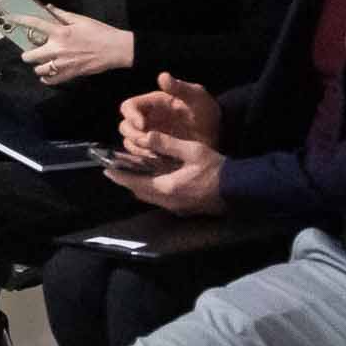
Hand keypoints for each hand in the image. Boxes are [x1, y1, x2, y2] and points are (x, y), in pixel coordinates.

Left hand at [24, 8, 133, 85]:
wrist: (116, 49)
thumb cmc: (100, 32)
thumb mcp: (80, 19)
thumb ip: (61, 14)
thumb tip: (48, 8)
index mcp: (61, 32)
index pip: (35, 24)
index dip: (20, 20)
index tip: (10, 19)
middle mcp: (58, 49)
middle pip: (30, 55)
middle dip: (28, 53)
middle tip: (32, 50)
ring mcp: (63, 63)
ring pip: (38, 69)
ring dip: (38, 65)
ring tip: (43, 61)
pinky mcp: (70, 74)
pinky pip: (50, 79)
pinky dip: (46, 77)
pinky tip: (48, 72)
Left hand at [109, 133, 223, 214]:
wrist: (240, 189)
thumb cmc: (217, 168)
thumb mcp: (192, 151)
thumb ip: (167, 144)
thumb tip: (146, 136)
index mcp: (167, 187)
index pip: (135, 183)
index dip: (120, 176)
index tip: (106, 170)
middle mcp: (168, 201)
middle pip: (140, 193)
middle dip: (127, 182)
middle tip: (117, 171)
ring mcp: (177, 208)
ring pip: (150, 198)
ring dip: (140, 187)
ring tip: (132, 174)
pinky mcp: (185, 209)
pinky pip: (161, 201)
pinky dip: (153, 191)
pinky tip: (155, 181)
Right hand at [121, 73, 221, 153]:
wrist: (218, 132)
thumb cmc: (207, 111)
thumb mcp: (197, 97)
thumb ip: (180, 88)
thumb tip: (163, 76)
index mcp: (153, 103)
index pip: (129, 107)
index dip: (131, 115)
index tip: (143, 125)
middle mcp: (147, 118)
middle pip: (125, 126)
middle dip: (133, 135)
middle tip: (147, 142)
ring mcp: (150, 134)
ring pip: (130, 141)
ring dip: (138, 148)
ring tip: (154, 153)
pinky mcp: (155, 149)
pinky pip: (140, 154)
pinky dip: (144, 157)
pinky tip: (159, 159)